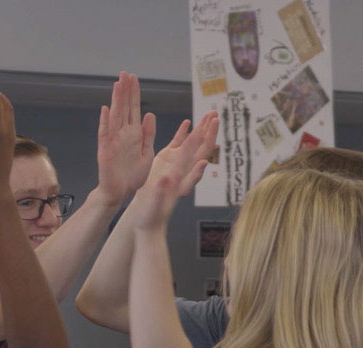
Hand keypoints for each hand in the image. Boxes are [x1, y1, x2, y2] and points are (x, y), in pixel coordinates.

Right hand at [96, 72, 156, 202]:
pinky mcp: (106, 151)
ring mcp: (113, 141)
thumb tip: (149, 115)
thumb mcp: (147, 153)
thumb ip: (148, 134)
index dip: (134, 93)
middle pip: (124, 108)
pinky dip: (105, 122)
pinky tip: (106, 109)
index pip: (134, 109)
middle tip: (126, 73)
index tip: (134, 78)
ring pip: (115, 116)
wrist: (122, 193)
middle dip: (125, 91)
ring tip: (118, 84)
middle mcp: (123, 134)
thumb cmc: (133, 176)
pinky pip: (105, 134)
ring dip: (116, 100)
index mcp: (134, 134)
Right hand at [127, 113, 218, 230]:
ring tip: (210, 113)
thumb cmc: (152, 215)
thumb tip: (168, 178)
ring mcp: (176, 164)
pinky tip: (188, 122)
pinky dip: (184, 133)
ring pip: (192, 143)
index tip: (212, 129)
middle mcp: (184, 169)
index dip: (206, 142)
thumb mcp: (155, 203)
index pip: (198, 157)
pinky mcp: (166, 162)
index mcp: (183, 177)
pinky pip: (177, 144)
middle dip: (208, 130)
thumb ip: (161, 190)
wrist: (147, 219)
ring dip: (201, 129)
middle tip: (215, 114)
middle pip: (200, 147)